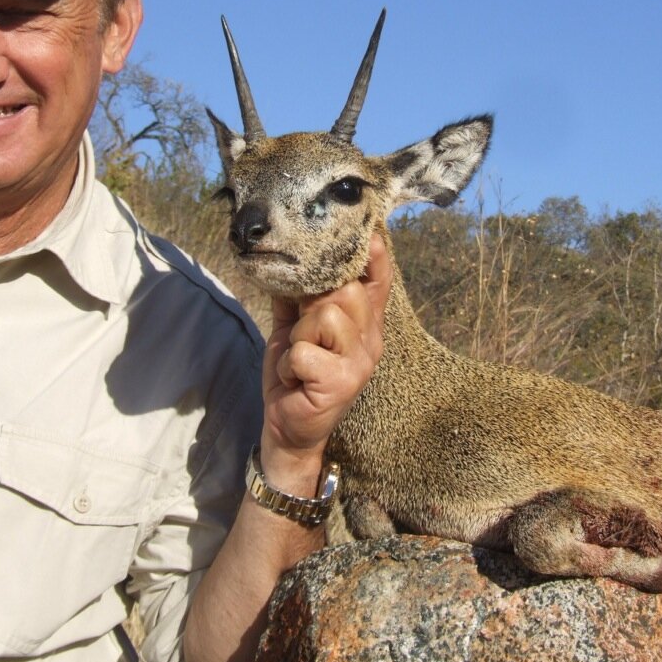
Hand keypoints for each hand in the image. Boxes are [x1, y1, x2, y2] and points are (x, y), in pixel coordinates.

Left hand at [259, 233, 391, 487]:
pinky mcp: (341, 382)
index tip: (370, 232)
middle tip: (302, 328)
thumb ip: (298, 295)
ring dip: (299, 335)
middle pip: (346, 290)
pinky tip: (294, 377)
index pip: (378, 281)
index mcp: (363, 324)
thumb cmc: (295, 375)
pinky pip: (306, 351)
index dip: (374, 257)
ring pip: (326, 316)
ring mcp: (359, 362)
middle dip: (312, 303)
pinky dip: (289, 363)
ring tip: (299, 357)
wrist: (288, 428)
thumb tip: (284, 255)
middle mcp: (370, 340)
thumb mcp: (295, 328)